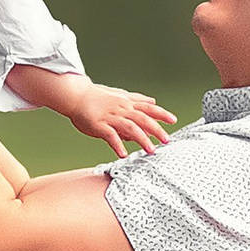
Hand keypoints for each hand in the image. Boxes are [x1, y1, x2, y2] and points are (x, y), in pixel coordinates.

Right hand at [58, 78, 176, 157]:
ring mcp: (110, 117)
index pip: (148, 108)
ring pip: (130, 127)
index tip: (173, 121)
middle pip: (143, 119)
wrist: (76, 96)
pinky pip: (110, 136)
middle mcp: (122, 109)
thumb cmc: (97, 97)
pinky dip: (117, 145)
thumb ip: (137, 100)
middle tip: (166, 141)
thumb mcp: (120, 95)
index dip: (161, 114)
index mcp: (127, 103)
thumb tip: (153, 102)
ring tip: (150, 150)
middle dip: (156, 130)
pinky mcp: (99, 125)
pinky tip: (123, 155)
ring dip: (142, 139)